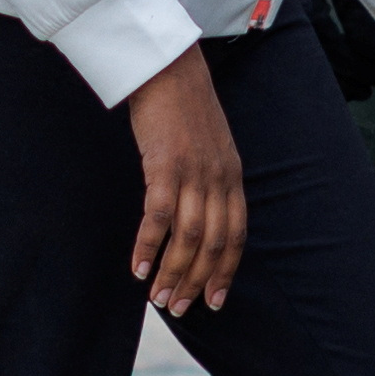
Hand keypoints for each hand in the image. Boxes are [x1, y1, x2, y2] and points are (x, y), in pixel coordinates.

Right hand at [118, 46, 243, 316]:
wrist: (168, 66)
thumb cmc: (182, 106)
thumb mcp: (209, 145)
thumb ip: (209, 177)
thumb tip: (197, 212)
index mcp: (232, 176)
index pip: (236, 236)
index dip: (226, 272)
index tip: (215, 301)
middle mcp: (218, 179)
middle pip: (214, 244)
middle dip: (197, 282)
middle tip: (179, 309)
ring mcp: (193, 173)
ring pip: (189, 237)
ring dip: (174, 273)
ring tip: (159, 298)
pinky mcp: (165, 165)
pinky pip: (159, 216)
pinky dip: (150, 246)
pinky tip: (138, 268)